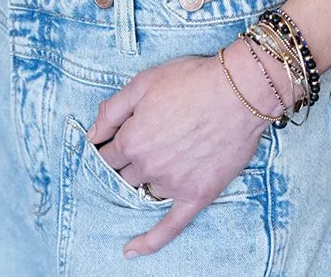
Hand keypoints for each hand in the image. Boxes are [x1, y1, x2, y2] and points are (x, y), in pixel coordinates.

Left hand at [86, 48, 271, 257]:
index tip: (112, 143)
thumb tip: (91, 133)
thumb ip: (113, 109)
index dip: (108, 147)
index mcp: (132, 139)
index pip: (107, 154)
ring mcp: (172, 184)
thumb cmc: (192, 81)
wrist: (239, 92)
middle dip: (126, 163)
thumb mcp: (144, 82)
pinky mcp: (196, 196)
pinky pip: (169, 227)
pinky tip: (132, 249)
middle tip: (140, 148)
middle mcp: (148, 166)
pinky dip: (150, 241)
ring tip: (158, 162)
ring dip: (146, 180)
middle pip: (124, 174)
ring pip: (147, 190)